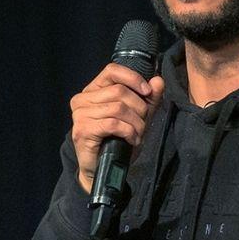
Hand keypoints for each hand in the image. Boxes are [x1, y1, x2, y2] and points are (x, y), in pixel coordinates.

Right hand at [70, 63, 165, 192]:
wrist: (103, 169)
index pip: (112, 70)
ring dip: (136, 123)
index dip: (133, 78)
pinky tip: (132, 140)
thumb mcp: (138, 117)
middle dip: (139, 108)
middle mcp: (82, 99)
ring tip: (138, 134)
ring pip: (118, 108)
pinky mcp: (82, 130)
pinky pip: (113, 123)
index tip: (147, 91)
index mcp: (93, 90)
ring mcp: (80, 114)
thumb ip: (149, 99)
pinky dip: (128, 132)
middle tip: (142, 124)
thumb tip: (158, 80)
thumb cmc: (118, 140)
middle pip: (119, 91)